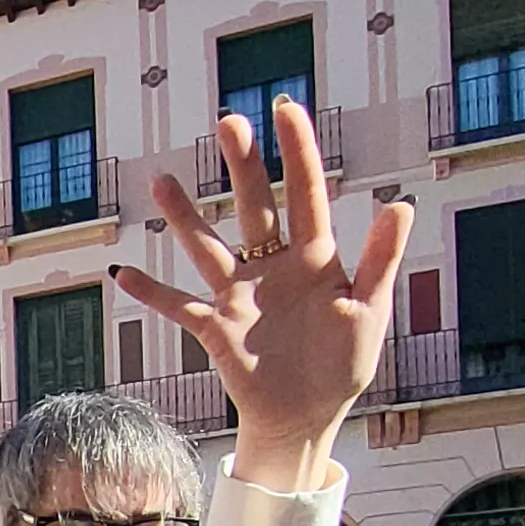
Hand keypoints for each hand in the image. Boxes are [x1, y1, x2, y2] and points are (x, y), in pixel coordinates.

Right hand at [114, 100, 415, 480]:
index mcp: (314, 258)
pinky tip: (124, 273)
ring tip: (162, 181)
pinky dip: (152, 292)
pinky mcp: (216, 328)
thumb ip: (380, 259)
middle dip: (241, 164)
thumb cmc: (344, 363)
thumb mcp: (369, 310)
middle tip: (228, 122)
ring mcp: (240, 294)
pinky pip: (179, 306)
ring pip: (207, 247)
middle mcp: (272, 266)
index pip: (306, 194)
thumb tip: (400, 205)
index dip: (298, 152)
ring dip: (184, 217)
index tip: (287, 110)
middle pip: (254, 205)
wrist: (309, 415)